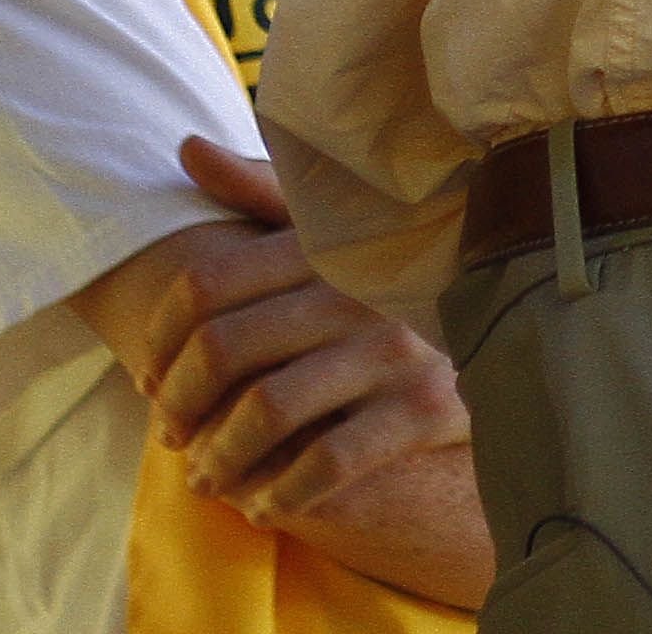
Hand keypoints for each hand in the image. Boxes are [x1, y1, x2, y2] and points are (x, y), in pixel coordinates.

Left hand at [123, 137, 493, 605]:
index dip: (162, 338)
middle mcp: (358, 288)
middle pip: (224, 348)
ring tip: (205, 478)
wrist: (503, 330)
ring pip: (267, 411)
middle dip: (179, 404)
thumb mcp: (331, 227)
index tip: (148, 377)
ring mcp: (396, 347)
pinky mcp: (428, 406)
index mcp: (324, 242)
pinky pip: (328, 463)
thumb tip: (187, 149)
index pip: (208, 283)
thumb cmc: (386, 281)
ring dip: (219, 457)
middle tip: (169, 435)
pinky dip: (281, 491)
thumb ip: (259, 193)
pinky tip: (264, 502)